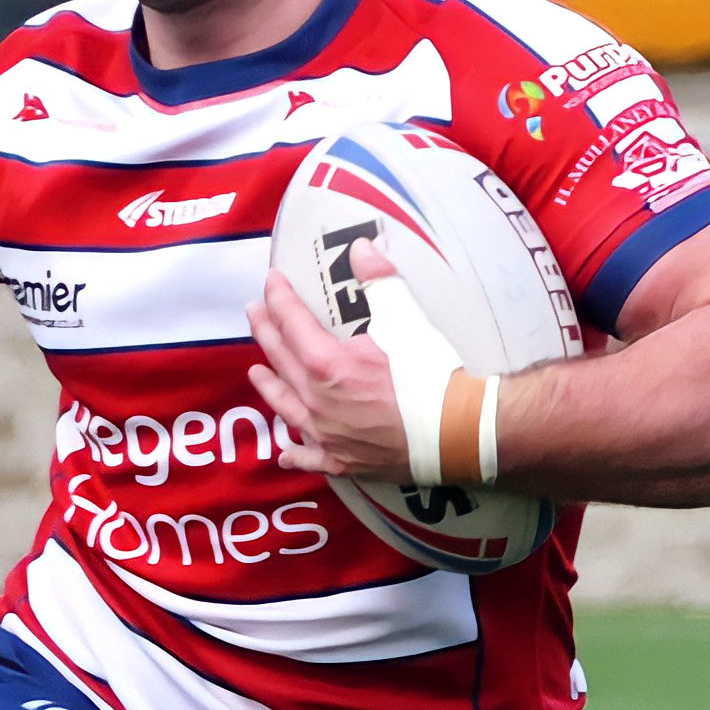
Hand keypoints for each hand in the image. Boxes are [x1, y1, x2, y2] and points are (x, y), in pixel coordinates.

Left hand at [246, 255, 418, 479]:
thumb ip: (379, 281)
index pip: (291, 321)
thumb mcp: (405, 318)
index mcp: (326, 364)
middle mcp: (316, 401)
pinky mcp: (342, 460)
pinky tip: (286, 450)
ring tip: (256, 371)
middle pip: (280, 360)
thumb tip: (361, 249)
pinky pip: (309, 456)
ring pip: (286, 406)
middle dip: (266, 332)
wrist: (455, 431)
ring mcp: (326, 434)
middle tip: (255, 313)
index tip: (272, 280)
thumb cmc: (429, 376)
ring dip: (269, 385)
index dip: (279, 297)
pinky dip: (295, 451)